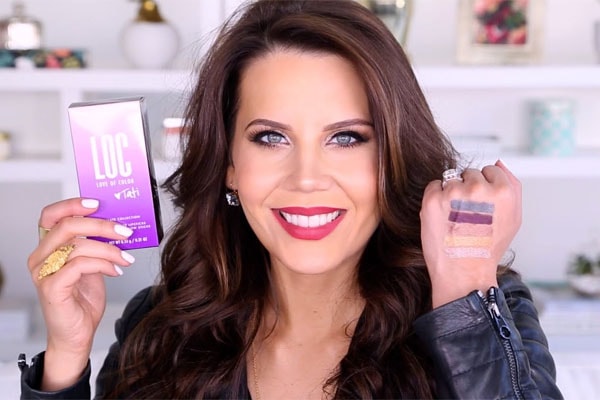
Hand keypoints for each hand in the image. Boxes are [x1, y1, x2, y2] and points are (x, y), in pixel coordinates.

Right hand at [27, 198, 134, 389]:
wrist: (77, 334)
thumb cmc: (83, 299)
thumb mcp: (92, 264)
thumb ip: (96, 245)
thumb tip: (119, 225)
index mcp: (48, 247)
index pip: (51, 215)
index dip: (72, 204)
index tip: (98, 203)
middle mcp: (41, 257)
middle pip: (67, 225)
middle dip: (101, 225)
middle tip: (124, 231)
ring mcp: (43, 272)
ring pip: (77, 245)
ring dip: (109, 249)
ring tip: (125, 258)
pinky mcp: (51, 287)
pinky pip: (79, 265)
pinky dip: (103, 264)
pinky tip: (115, 271)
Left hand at [420, 160, 521, 307]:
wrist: (463, 271)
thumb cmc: (488, 248)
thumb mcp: (513, 217)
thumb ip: (512, 186)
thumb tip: (499, 163)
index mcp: (503, 191)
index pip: (490, 170)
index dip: (485, 189)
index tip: (482, 207)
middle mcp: (479, 189)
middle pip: (470, 173)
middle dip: (468, 190)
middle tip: (468, 216)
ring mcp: (454, 193)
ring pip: (451, 179)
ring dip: (451, 194)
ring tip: (455, 218)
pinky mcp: (433, 199)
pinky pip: (434, 185)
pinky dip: (435, 198)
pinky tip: (442, 217)